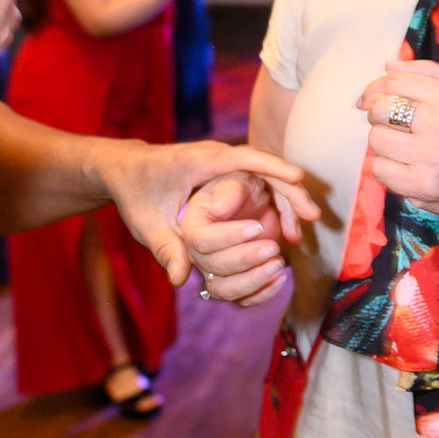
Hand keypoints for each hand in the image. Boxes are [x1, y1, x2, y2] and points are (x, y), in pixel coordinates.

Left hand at [107, 142, 318, 293]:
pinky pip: (259, 181)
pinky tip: (288, 225)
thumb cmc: (136, 192)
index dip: (270, 165)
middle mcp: (217, 157)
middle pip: (262, 166)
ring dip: (287, 196)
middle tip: (311, 214)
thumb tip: (179, 280)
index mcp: (198, 161)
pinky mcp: (228, 173)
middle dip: (289, 188)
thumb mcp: (146, 223)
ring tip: (307, 222)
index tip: (297, 176)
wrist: (127, 168)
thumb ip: (166, 248)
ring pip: (265, 174)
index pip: (240, 157)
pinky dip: (276, 199)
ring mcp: (225, 164)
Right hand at [177, 168, 317, 304]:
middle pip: (213, 267)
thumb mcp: (238, 182)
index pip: (200, 240)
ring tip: (278, 264)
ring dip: (253, 281)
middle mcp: (197, 253)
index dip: (228, 237)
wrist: (253, 203)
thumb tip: (218, 210)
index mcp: (191, 225)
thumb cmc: (242, 189)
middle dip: (245, 258)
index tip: (257, 226)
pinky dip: (262, 293)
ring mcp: (213, 272)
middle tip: (273, 247)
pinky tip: (281, 277)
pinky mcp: (232, 284)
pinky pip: (242, 300)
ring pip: (224, 290)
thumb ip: (230, 193)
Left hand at [357, 58, 438, 242]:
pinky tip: (403, 165)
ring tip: (401, 145)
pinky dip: (385, 167)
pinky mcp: (420, 186)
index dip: (375, 87)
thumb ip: (431, 73)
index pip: (395, 82)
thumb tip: (388, 65)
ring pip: (375, 140)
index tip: (369, 96)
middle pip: (379, 109)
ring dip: (382, 141)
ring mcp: (429, 158)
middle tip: (386, 121)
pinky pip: (378, 169)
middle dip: (376, 113)